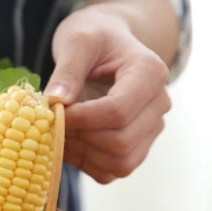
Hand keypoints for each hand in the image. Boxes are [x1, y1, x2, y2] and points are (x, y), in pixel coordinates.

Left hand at [45, 5, 171, 184]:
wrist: (106, 47)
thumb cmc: (92, 38)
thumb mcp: (77, 40)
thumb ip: (67, 70)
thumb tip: (56, 101)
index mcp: (150, 73)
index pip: (118, 112)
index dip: (80, 119)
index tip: (54, 111)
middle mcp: (158, 105)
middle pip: (120, 142)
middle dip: (80, 137)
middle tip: (52, 123)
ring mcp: (149, 131)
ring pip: (119, 163)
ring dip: (81, 154)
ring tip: (59, 132)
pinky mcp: (134, 149)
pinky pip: (110, 172)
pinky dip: (84, 164)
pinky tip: (69, 143)